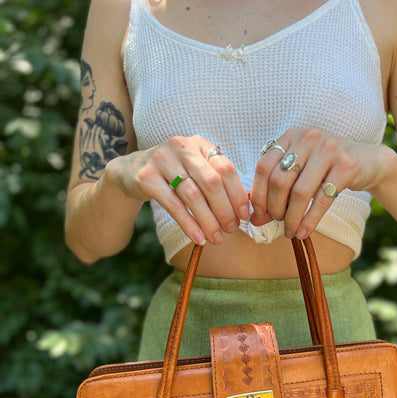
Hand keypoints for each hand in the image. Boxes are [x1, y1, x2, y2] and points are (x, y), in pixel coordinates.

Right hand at [106, 135, 249, 244]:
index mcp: (199, 144)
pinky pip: (173, 205)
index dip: (238, 194)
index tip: (244, 216)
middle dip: (225, 210)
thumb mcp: (196, 171)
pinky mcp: (146, 177)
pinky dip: (189, 224)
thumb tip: (249, 206)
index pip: (226, 169)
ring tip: (216, 238)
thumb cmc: (173, 176)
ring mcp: (162, 160)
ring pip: (193, 196)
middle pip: (211, 182)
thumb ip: (219, 183)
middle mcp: (181, 147)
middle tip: (231, 230)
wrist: (131, 171)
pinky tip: (198, 238)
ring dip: (208, 221)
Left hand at [251, 127, 385, 238]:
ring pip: (299, 192)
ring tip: (290, 231)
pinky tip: (304, 232)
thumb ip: (277, 190)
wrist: (368, 162)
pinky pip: (322, 200)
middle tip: (278, 223)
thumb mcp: (301, 172)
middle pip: (279, 181)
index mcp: (292, 136)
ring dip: (292, 218)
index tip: (259, 215)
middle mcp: (308, 138)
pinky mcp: (346, 165)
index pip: (263, 167)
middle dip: (275, 208)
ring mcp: (329, 149)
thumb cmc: (327, 170)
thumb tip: (255, 220)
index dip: (258, 195)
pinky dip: (310, 220)